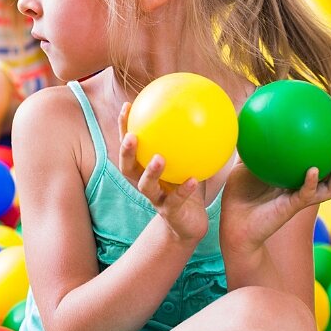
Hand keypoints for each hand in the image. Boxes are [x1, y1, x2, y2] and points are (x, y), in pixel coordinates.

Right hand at [118, 103, 208, 242]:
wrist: (190, 223)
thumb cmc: (188, 187)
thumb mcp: (189, 162)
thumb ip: (191, 141)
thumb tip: (206, 110)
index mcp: (143, 169)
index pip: (130, 146)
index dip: (124, 128)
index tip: (128, 106)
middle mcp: (143, 183)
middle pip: (127, 167)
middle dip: (126, 152)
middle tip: (131, 136)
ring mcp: (155, 199)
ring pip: (145, 186)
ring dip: (150, 172)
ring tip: (159, 158)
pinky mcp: (169, 213)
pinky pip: (175, 201)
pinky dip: (183, 191)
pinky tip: (193, 179)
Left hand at [221, 132, 330, 253]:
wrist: (233, 223)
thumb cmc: (237, 196)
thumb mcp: (242, 167)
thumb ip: (248, 148)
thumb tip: (246, 122)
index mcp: (294, 177)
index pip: (318, 159)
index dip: (329, 146)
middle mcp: (302, 187)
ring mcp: (300, 198)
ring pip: (330, 186)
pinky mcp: (292, 207)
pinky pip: (307, 194)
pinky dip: (311, 182)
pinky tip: (312, 170)